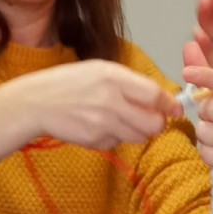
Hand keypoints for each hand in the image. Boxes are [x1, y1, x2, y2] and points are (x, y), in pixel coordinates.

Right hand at [12, 60, 177, 150]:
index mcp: (114, 78)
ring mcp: (102, 124)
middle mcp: (111, 101)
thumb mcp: (101, 70)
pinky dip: (116, 138)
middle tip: (151, 119)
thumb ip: (131, 83)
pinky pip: (118, 143)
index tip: (176, 109)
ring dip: (138, 131)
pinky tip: (100, 126)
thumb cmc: (69, 82)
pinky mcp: (94, 141)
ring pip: (139, 137)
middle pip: (153, 123)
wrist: (36, 102)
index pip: (155, 95)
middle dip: (157, 123)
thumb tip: (160, 97)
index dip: (170, 104)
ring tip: (122, 120)